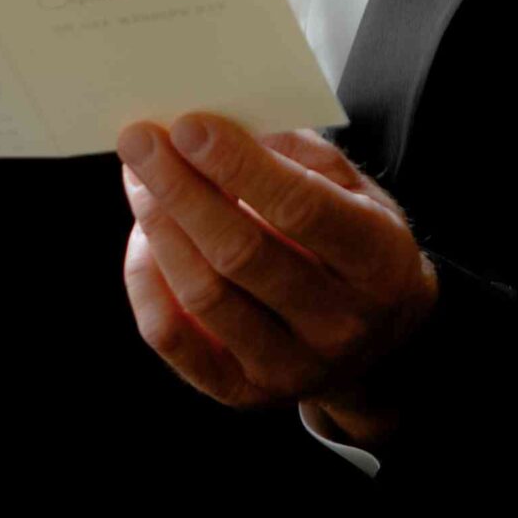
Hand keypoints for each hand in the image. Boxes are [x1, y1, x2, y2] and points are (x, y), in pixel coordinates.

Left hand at [115, 116, 437, 446]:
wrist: (378, 340)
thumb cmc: (355, 244)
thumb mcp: (357, 191)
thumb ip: (299, 154)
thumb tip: (219, 125)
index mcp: (378, 264)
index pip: (302, 209)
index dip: (239, 165)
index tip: (189, 125)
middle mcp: (339, 325)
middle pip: (241, 253)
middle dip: (180, 190)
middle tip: (140, 141)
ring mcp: (290, 368)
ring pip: (204, 294)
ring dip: (158, 227)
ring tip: (139, 181)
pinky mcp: (242, 392)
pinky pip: (173, 338)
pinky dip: (146, 283)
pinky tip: (144, 240)